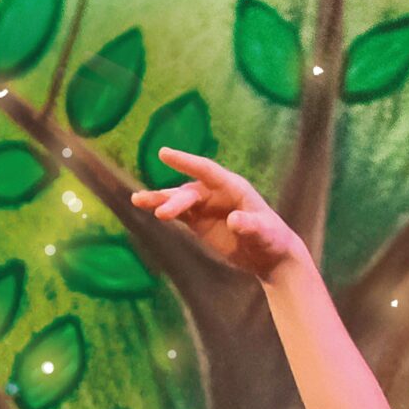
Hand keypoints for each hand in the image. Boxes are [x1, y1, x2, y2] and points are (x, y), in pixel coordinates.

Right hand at [128, 147, 305, 282]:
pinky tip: (146, 208)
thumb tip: (234, 221)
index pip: (205, 170)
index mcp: (232, 186)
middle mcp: (215, 192)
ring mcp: (205, 206)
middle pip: (189, 192)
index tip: (163, 154)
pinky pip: (178, 213)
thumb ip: (250, 226)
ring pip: (179, 200)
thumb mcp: (264, 232)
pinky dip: (163, 210)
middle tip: (161, 212)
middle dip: (175, 200)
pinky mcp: (199, 221)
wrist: (269, 254)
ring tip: (137, 200)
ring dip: (160, 200)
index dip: (185, 162)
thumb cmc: (271, 238)